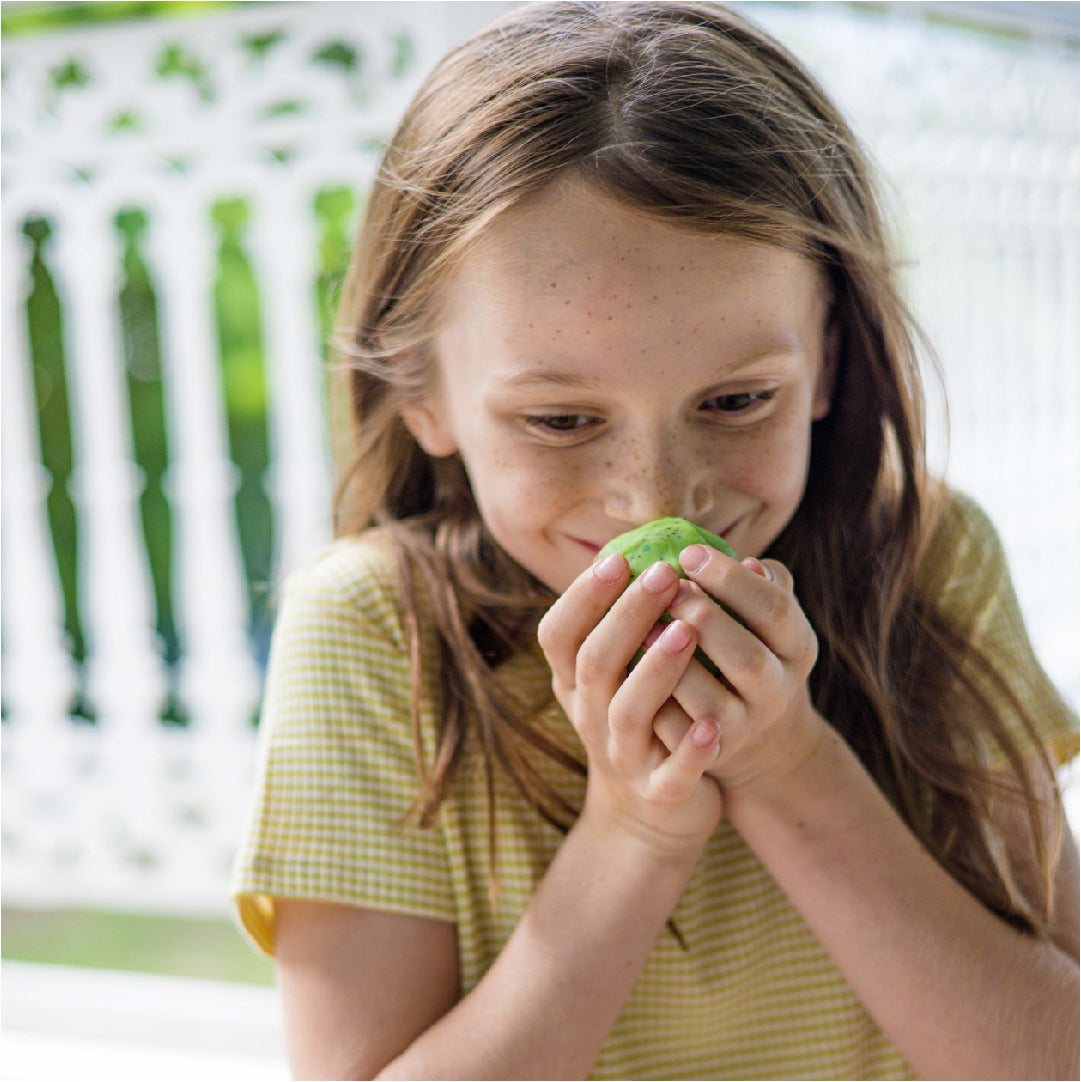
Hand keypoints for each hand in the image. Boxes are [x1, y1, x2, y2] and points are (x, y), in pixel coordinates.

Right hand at [537, 554, 723, 855]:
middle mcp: (590, 717)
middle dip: (627, 615)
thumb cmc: (643, 720)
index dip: (581, 597)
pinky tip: (714, 727)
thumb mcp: (618, 674)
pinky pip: (671, 774)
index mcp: (576, 683)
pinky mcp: (658, 793)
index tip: (616, 557)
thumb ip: (624, 625)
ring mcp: (622, 758)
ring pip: (629, 713)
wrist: (649, 814)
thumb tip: (646, 549)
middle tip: (664, 573)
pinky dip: (691, 751)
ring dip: (656, 669)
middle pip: (595, 663)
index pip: (558, 634)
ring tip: (687, 631)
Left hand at [650, 546, 828, 800]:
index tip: (689, 554)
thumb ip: (755, 585)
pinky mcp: (709, 760)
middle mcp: (777, 692)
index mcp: (797, 647)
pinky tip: (629, 676)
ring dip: (673, 666)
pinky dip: (656, 708)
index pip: (774, 609)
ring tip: (642, 630)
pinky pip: (677, 737)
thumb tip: (742, 559)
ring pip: (710, 704)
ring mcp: (744, 730)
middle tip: (665, 588)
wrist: (755, 738)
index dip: (732, 580)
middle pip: (747, 658)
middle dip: (704, 619)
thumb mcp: (765, 620)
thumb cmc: (746, 653)